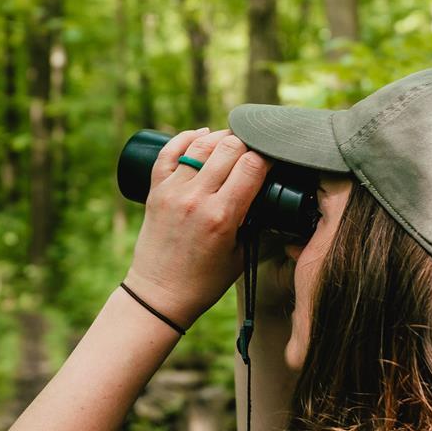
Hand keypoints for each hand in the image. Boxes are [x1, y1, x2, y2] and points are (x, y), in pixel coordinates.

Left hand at [123, 128, 271, 328]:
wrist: (158, 295)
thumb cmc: (203, 282)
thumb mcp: (241, 256)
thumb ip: (256, 224)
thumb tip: (271, 197)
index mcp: (222, 216)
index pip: (253, 165)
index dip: (269, 156)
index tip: (275, 159)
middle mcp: (196, 198)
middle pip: (229, 147)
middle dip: (249, 143)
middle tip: (256, 150)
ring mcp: (173, 191)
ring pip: (201, 144)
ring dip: (222, 137)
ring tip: (234, 141)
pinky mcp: (156, 191)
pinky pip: (169, 152)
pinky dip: (186, 138)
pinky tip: (201, 135)